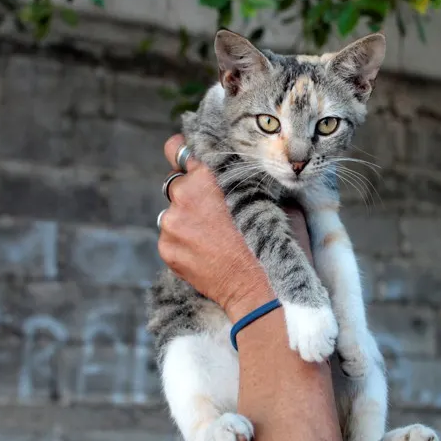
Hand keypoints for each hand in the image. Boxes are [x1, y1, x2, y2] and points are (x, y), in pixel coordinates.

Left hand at [157, 135, 313, 320]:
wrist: (261, 289)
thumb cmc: (274, 243)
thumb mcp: (272, 201)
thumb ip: (250, 182)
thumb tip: (247, 174)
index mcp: (209, 176)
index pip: (180, 150)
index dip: (185, 155)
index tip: (188, 161)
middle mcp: (184, 195)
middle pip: (175, 183)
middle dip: (190, 193)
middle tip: (211, 211)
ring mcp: (172, 224)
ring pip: (172, 213)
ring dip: (186, 220)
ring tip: (212, 238)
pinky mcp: (167, 249)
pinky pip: (170, 238)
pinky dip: (183, 243)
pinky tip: (206, 253)